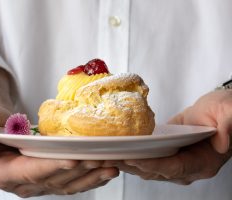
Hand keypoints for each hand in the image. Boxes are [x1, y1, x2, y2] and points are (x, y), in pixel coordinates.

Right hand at [0, 103, 118, 197]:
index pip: (27, 172)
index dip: (50, 167)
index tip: (73, 159)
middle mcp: (20, 182)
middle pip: (52, 180)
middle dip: (78, 170)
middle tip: (101, 159)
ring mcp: (35, 182)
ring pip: (65, 185)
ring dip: (89, 177)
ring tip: (110, 166)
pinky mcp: (46, 177)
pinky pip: (69, 182)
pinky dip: (88, 178)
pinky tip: (104, 170)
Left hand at [104, 90, 231, 184]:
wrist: (216, 111)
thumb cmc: (224, 111)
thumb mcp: (229, 112)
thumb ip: (227, 125)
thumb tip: (222, 142)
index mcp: (202, 162)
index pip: (173, 168)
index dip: (153, 164)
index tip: (132, 158)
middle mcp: (185, 167)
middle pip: (154, 171)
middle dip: (130, 165)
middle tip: (108, 158)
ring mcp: (173, 162)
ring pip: (145, 168)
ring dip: (125, 162)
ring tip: (104, 156)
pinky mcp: (163, 154)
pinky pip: (144, 158)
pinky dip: (129, 155)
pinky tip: (113, 149)